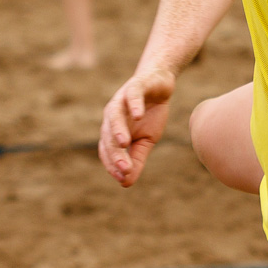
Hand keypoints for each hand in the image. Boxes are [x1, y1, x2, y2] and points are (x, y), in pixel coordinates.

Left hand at [99, 67, 174, 186]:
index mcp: (112, 130)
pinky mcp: (135, 85)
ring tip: (124, 143)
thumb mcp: (146, 140)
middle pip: (108, 136)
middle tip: (126, 169)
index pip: (107, 150)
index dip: (112, 164)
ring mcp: (122, 99)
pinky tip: (138, 114)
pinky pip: (132, 95)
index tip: (123, 178)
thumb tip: (126, 183)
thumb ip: (136, 159)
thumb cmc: (150, 114)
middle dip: (116, 153)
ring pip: (114, 115)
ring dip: (118, 129)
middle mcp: (112, 115)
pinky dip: (134, 104)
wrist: (160, 84)